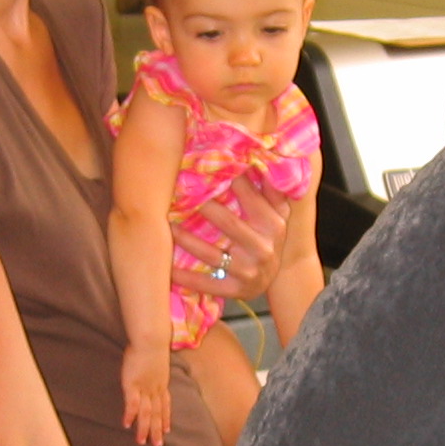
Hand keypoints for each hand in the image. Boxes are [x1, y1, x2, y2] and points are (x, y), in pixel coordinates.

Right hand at [120, 342, 173, 445]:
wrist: (151, 339)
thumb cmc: (153, 342)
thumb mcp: (157, 355)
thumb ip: (154, 363)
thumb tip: (152, 361)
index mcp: (162, 382)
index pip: (165, 404)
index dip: (165, 417)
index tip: (167, 429)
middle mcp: (155, 388)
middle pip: (157, 413)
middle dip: (157, 429)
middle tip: (158, 444)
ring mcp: (145, 388)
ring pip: (146, 413)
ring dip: (144, 428)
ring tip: (142, 442)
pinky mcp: (132, 385)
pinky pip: (132, 404)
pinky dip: (131, 415)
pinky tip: (127, 425)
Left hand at [170, 177, 287, 302]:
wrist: (276, 278)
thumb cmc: (270, 235)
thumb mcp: (279, 212)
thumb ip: (271, 187)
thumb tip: (261, 154)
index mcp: (273, 223)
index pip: (249, 196)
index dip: (228, 179)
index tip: (205, 165)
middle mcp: (263, 247)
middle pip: (228, 223)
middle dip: (203, 207)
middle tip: (179, 191)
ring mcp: (249, 271)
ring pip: (211, 253)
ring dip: (186, 239)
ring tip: (167, 224)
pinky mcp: (236, 291)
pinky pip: (206, 283)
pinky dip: (185, 276)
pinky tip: (166, 266)